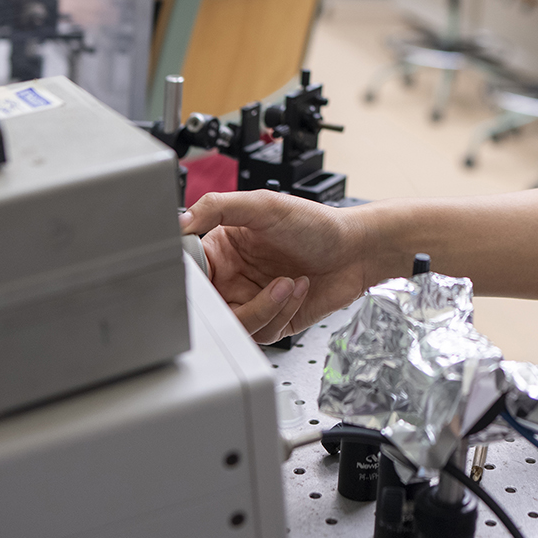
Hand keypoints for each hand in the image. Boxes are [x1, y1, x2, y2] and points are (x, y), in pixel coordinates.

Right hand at [181, 190, 374, 343]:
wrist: (356, 250)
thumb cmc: (316, 224)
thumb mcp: (264, 205)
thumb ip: (218, 207)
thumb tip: (181, 221)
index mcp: (222, 248)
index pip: (190, 271)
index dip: (191, 281)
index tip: (204, 280)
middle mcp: (233, 277)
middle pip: (208, 308)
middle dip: (228, 304)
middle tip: (243, 290)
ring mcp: (253, 301)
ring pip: (235, 326)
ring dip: (264, 307)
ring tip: (286, 282)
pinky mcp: (274, 321)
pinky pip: (263, 332)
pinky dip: (282, 310)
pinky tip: (298, 288)